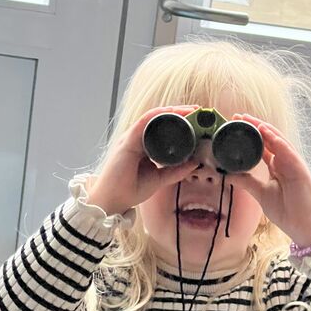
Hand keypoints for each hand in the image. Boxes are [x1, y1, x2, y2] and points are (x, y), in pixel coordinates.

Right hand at [86, 105, 200, 215]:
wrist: (112, 200)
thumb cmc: (130, 189)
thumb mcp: (160, 178)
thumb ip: (176, 171)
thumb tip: (195, 163)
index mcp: (145, 146)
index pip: (163, 128)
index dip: (180, 121)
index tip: (197, 119)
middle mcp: (138, 139)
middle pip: (160, 120)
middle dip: (179, 113)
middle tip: (197, 110)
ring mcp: (132, 138)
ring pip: (153, 118)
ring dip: (171, 111)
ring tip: (188, 109)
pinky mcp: (127, 142)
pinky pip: (142, 123)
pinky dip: (156, 116)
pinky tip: (170, 112)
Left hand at [227, 114, 310, 245]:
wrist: (303, 226)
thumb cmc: (287, 211)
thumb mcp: (261, 193)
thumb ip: (247, 182)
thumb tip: (228, 174)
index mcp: (277, 166)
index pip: (262, 145)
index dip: (250, 135)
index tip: (235, 125)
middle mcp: (285, 161)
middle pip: (269, 139)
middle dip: (255, 126)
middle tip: (238, 116)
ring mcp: (293, 164)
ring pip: (279, 141)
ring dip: (265, 129)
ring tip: (250, 119)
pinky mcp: (300, 169)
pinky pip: (288, 152)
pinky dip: (278, 142)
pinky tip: (268, 134)